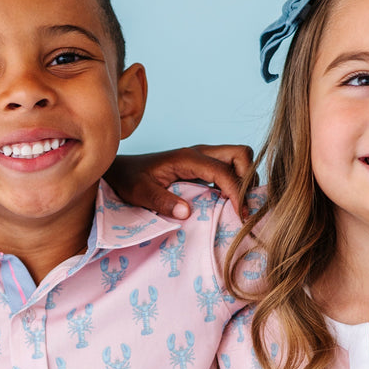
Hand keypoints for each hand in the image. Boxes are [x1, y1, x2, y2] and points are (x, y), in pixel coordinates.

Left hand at [106, 145, 255, 219]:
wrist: (120, 170)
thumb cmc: (128, 180)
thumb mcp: (140, 193)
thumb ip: (162, 201)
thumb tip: (187, 213)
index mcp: (187, 158)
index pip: (224, 170)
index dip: (237, 192)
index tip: (241, 215)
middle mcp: (199, 153)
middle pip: (240, 154)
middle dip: (248, 178)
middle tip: (243, 206)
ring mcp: (202, 158)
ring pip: (237, 159)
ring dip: (244, 180)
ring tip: (239, 206)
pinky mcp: (201, 167)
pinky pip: (227, 168)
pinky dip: (235, 182)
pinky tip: (228, 203)